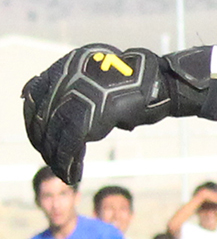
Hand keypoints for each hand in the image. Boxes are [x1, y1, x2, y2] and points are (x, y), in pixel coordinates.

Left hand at [20, 44, 209, 185]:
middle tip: (50, 159)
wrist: (162, 84)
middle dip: (44, 141)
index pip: (35, 93)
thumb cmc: (139, 86)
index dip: (33, 118)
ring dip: (56, 156)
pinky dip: (69, 161)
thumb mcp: (104, 82)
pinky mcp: (90, 113)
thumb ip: (83, 91)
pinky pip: (71, 142)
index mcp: (68, 64)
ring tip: (61, 171)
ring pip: (55, 131)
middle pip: (43, 115)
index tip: (39, 137)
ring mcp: (77, 93)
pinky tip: (71, 174)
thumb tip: (66, 113)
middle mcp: (68, 76)